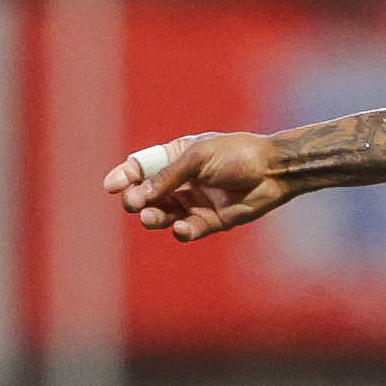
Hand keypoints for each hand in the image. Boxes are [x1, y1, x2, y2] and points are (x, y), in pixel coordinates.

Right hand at [105, 131, 292, 241]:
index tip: (111, 187)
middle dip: (137, 200)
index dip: (124, 177)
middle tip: (136, 204)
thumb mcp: (199, 157)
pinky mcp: (209, 221)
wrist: (274, 171)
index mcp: (175, 157)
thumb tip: (140, 195)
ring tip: (151, 218)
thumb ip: (169, 176)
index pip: (141, 168)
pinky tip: (181, 228)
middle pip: (147, 195)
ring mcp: (193, 202)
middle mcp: (181, 181)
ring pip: (163, 216)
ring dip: (154, 218)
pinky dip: (181, 231)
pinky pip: (187, 230)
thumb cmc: (238, 154)